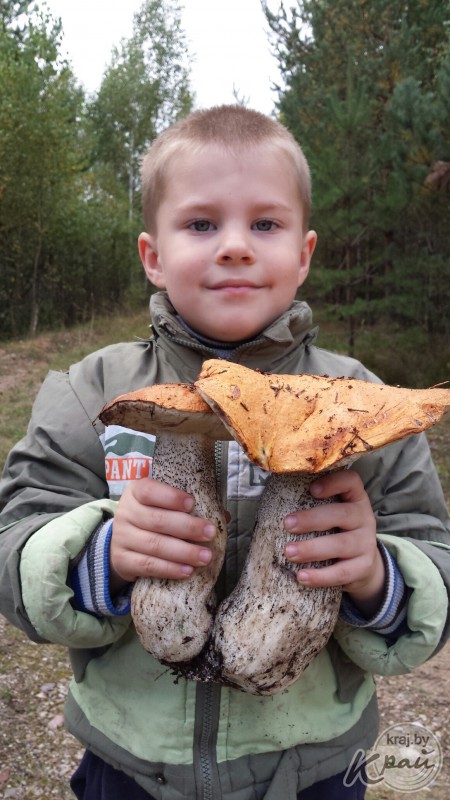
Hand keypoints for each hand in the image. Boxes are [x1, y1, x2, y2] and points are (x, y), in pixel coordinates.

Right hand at [110, 477, 216, 591]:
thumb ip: (189, 508)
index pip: (149, 490)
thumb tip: (223, 516)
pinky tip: (187, 570)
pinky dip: (169, 569)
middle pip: (157, 520)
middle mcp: (126, 513)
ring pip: (154, 545)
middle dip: (187, 527)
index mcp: (136, 492)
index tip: (192, 503)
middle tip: (209, 534)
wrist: (122, 543)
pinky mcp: (122, 560)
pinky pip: (147, 566)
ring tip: (205, 557)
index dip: (170, 497)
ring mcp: (121, 538)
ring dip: (183, 552)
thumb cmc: (152, 519)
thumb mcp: (163, 506)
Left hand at [284, 469, 385, 616]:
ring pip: (341, 545)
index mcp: (354, 498)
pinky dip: (320, 576)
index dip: (333, 482)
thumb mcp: (332, 513)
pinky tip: (301, 576)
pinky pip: (342, 573)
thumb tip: (270, 500)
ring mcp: (366, 543)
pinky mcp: (364, 567)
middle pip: (342, 514)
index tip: (311, 489)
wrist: (363, 564)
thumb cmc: (336, 531)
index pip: (351, 481)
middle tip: (287, 524)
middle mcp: (364, 518)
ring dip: (312, 549)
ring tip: (288, 552)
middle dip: (312, 519)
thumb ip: (311, 504)